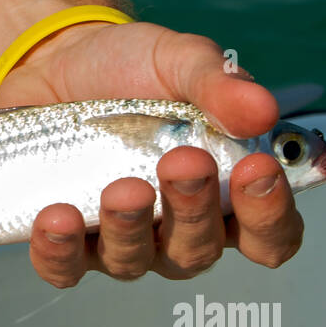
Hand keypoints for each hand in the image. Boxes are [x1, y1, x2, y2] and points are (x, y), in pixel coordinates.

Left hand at [0, 20, 304, 284]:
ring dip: (128, 229)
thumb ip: (220, 85)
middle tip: (182, 162)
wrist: (58, 59)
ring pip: (133, 262)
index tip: (257, 169)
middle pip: (198, 251)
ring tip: (120, 188)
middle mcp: (176, 228)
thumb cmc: (133, 67)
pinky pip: (64, 267)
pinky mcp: (65, 239)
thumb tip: (263, 110)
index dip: (270, 215)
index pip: (268, 234)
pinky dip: (59, 250)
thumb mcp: (181, 60)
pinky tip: (54, 217)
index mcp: (223, 192)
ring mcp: (120, 240)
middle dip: (193, 210)